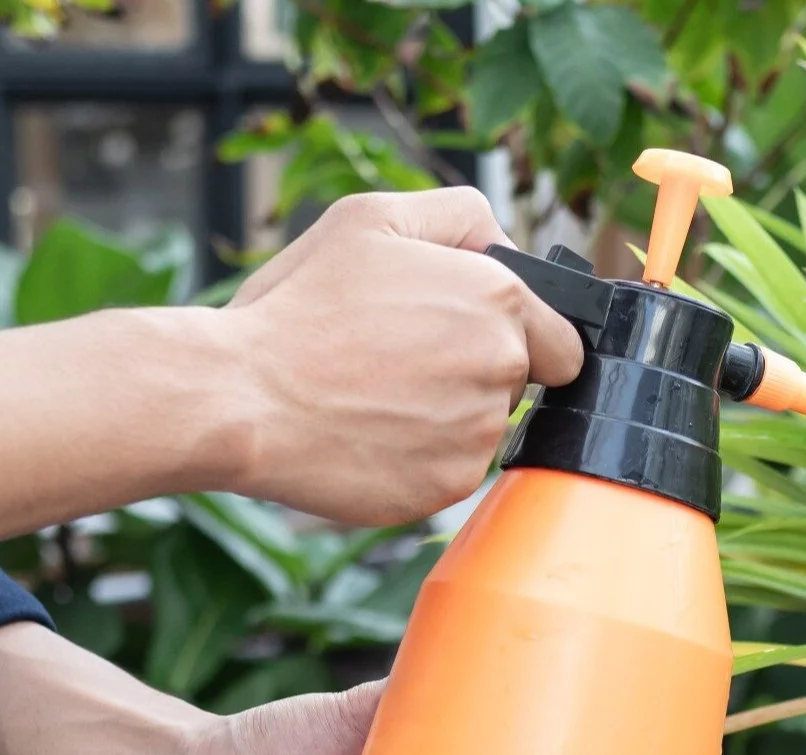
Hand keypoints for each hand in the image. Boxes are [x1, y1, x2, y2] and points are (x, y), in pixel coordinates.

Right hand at [213, 188, 585, 525]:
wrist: (242, 397)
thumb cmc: (300, 308)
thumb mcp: (371, 219)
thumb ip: (458, 215)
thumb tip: (502, 240)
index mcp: (498, 300)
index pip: (563, 341)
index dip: (523, 338)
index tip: (469, 338)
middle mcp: (500, 369)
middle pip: (516, 384)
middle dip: (470, 371)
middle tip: (394, 359)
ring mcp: (475, 435)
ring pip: (480, 429)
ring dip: (441, 416)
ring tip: (370, 394)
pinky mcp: (446, 487)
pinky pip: (448, 472)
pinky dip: (415, 458)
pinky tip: (366, 432)